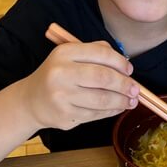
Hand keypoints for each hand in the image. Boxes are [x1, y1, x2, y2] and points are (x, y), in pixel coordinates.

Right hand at [22, 41, 138, 129]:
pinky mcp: (65, 115)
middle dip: (124, 84)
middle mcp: (61, 73)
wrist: (31, 100)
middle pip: (103, 77)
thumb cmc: (58, 75)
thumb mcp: (70, 56)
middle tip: (135, 89)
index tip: (130, 70)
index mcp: (64, 53)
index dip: (120, 62)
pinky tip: (118, 107)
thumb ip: (95, 52)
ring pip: (102, 99)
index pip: (101, 53)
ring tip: (131, 101)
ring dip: (121, 101)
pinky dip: (111, 111)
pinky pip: (95, 114)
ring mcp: (62, 96)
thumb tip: (125, 64)